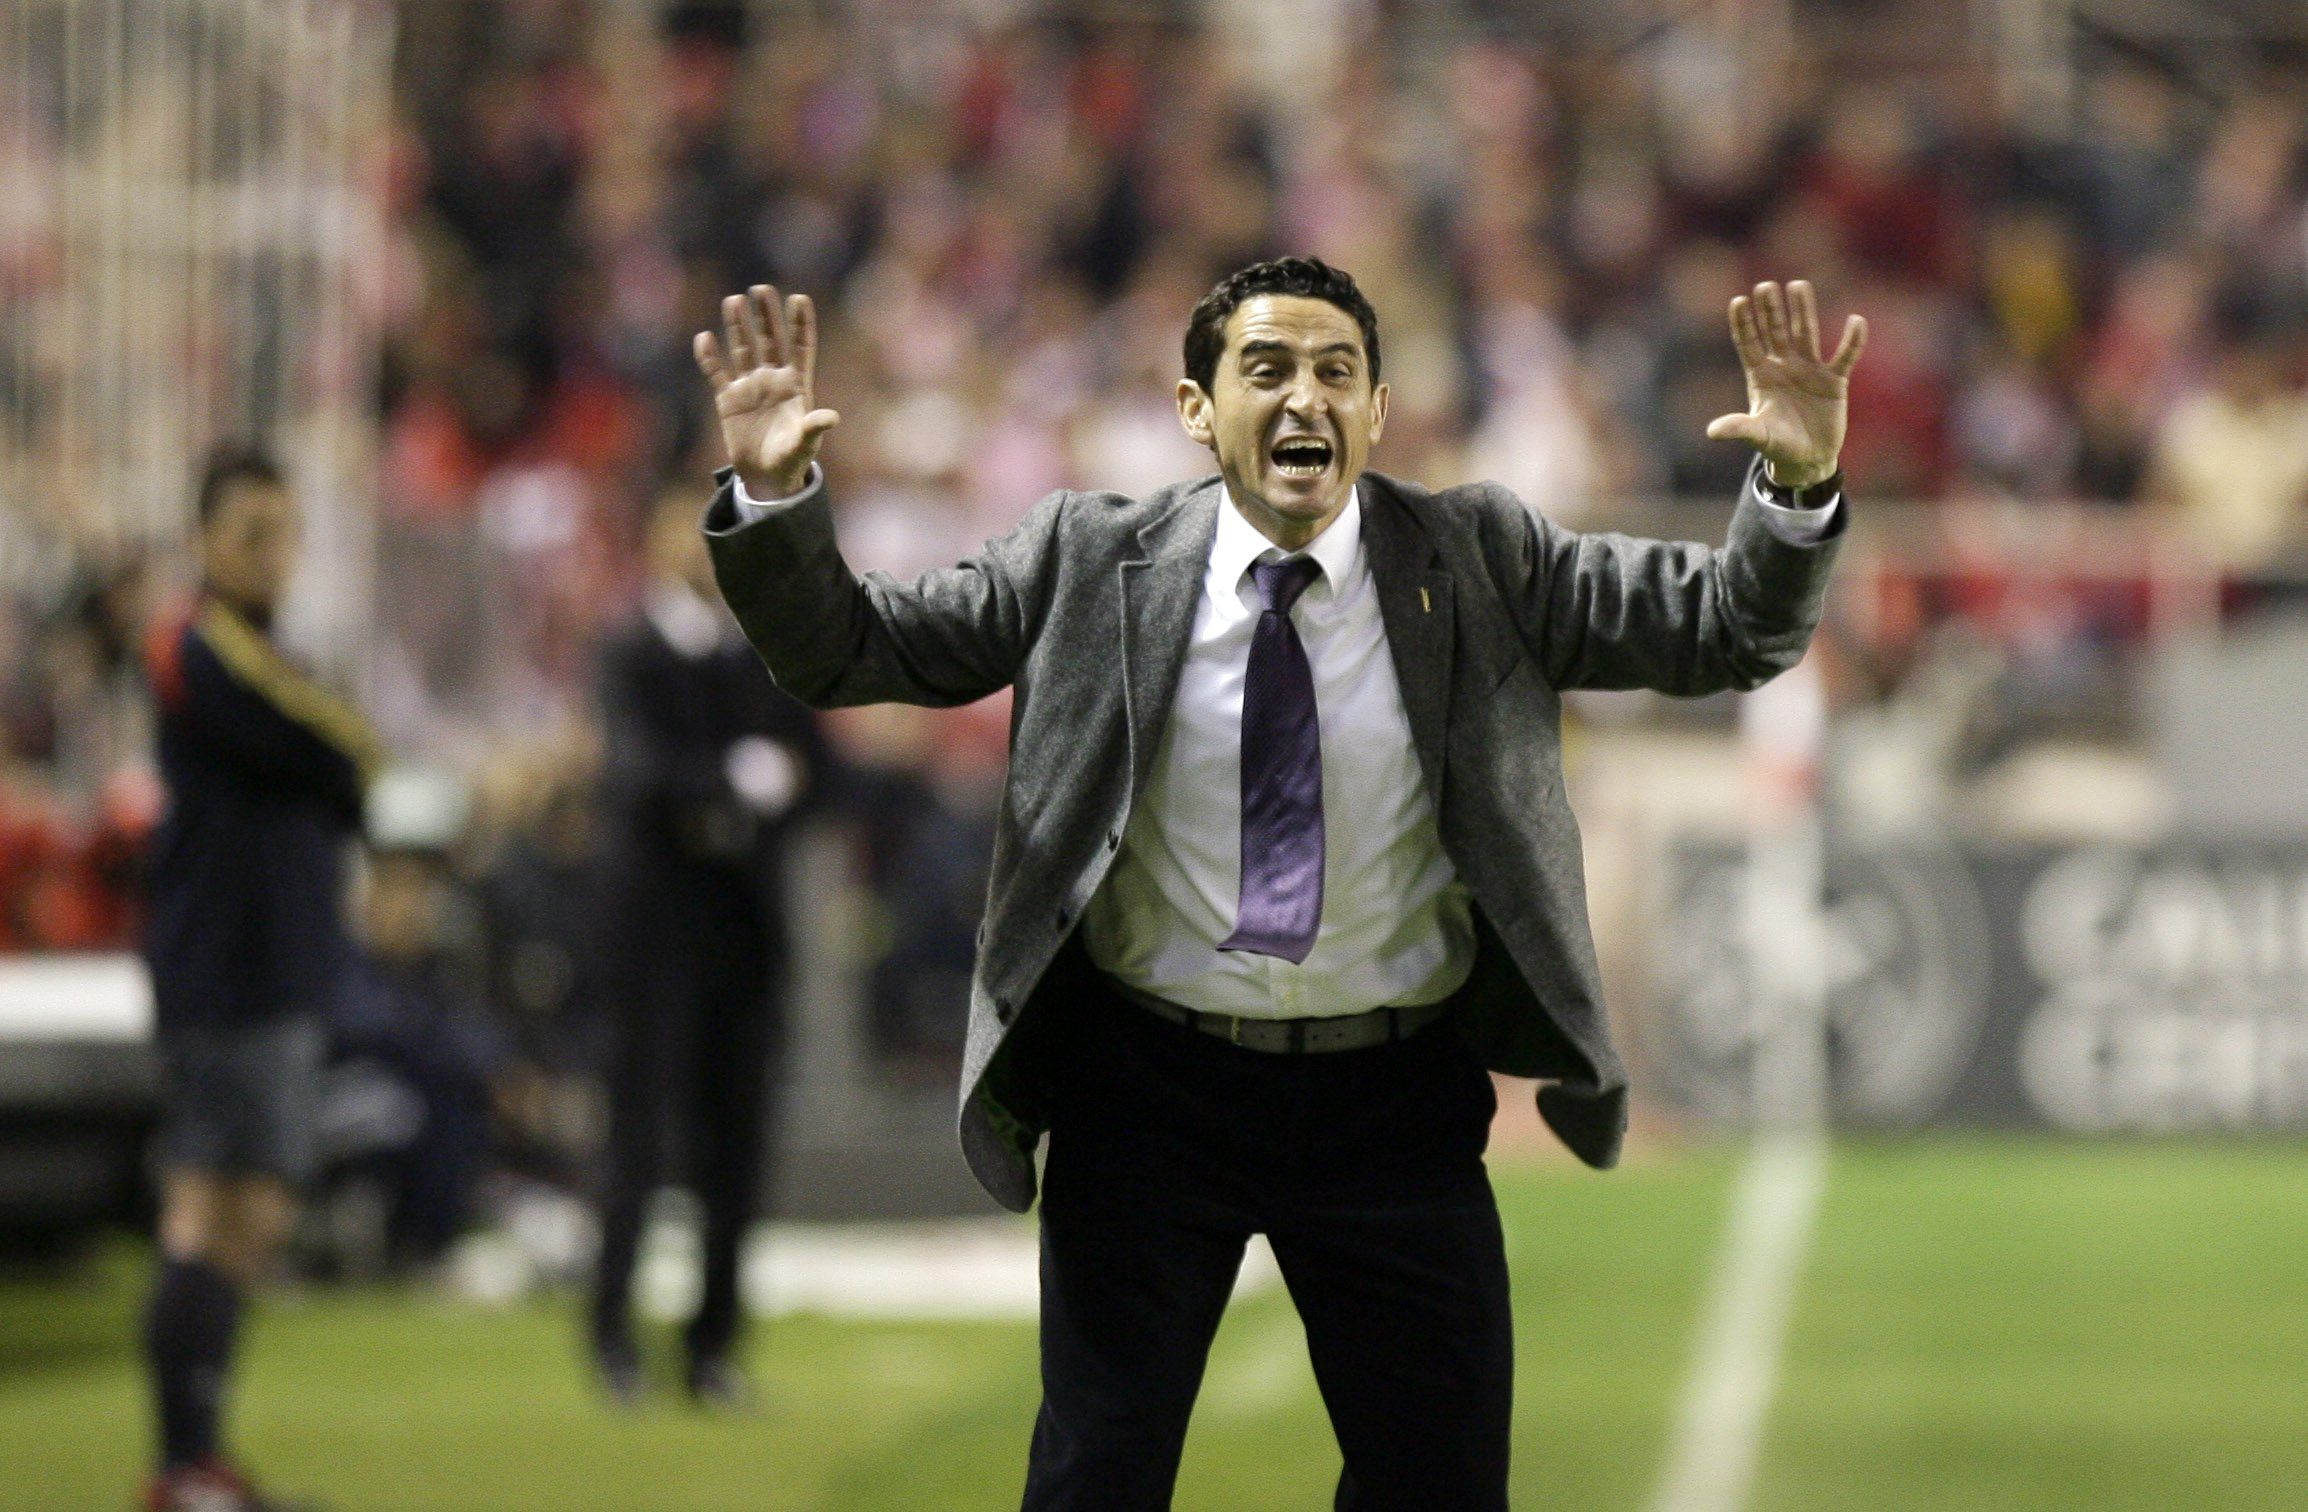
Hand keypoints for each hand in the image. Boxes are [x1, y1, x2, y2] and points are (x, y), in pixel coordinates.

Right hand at [693, 284, 840, 496]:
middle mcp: (773, 380)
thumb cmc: (792, 460)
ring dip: (738, 326)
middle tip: (761, 289)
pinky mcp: (728, 400)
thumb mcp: (805, 444)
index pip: (800, 348)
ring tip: (733, 300)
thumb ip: (814, 428)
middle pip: (769, 340)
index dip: (800, 324)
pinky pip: (717, 373)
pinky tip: (704, 338)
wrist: (767, 477)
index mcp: (796, 386)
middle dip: (766, 316)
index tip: (800, 298)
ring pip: (743, 349)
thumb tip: (831, 417)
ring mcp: (750, 387)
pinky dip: (710, 357)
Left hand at [1705, 280, 1866, 490]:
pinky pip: (1845, 356)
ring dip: (1803, 310)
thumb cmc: (1778, 446)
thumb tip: (1712, 432)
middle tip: (1765, 286)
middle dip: (1771, 310)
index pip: (1749, 344)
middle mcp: (1783, 366)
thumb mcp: (1758, 436)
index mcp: (1761, 376)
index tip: (1738, 301)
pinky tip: (1856, 321)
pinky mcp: (1834, 380)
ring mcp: (1809, 370)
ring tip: (1798, 284)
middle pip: (1775, 331)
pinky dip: (1852, 341)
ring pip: (1806, 333)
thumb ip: (1739, 429)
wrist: (1808, 459)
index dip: (1743, 323)